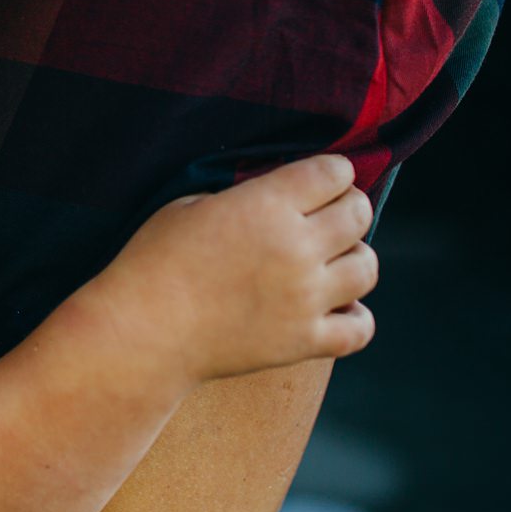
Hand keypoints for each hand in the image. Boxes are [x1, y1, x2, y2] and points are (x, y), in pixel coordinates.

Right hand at [100, 154, 378, 384]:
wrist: (143, 332)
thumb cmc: (153, 261)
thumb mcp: (189, 206)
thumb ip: (242, 199)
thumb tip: (273, 202)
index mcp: (266, 205)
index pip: (333, 173)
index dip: (334, 170)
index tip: (325, 177)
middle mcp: (297, 247)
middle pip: (358, 214)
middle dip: (349, 206)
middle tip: (331, 214)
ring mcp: (305, 297)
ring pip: (367, 268)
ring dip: (354, 257)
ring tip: (334, 260)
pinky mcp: (305, 341)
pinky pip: (360, 328)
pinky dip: (355, 315)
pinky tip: (336, 306)